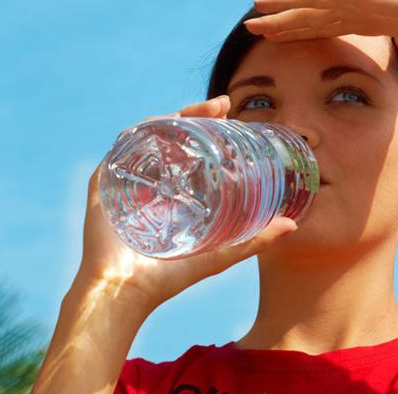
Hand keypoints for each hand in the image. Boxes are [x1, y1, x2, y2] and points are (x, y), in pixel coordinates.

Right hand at [76, 96, 296, 313]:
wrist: (127, 293)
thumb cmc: (170, 278)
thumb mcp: (221, 253)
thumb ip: (255, 240)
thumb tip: (293, 225)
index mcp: (174, 191)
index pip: (192, 148)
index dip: (211, 127)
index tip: (232, 112)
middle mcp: (152, 180)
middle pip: (173, 134)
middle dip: (197, 114)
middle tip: (223, 104)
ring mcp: (127, 179)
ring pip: (150, 134)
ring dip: (175, 116)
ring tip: (204, 111)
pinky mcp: (105, 183)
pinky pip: (120, 148)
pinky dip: (140, 132)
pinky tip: (163, 124)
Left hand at [245, 0, 397, 56]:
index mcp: (372, 21)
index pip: (327, 27)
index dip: (299, 31)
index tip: (275, 37)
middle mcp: (363, 8)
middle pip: (313, 15)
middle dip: (282, 20)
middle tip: (251, 24)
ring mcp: (366, 1)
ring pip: (315, 4)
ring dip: (284, 7)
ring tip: (255, 8)